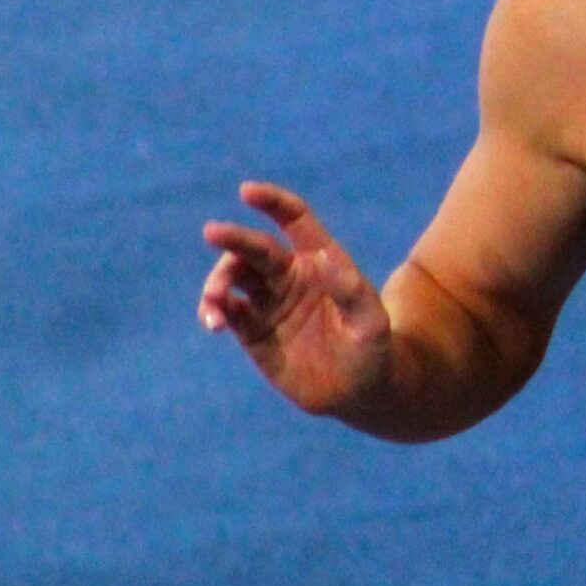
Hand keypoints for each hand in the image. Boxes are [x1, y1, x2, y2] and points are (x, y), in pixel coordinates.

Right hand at [200, 181, 392, 416]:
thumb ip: (350, 290)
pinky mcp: (253, 332)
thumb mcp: (370, 322)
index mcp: (321, 262)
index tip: (247, 191)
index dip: (273, 202)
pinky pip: (226, 312)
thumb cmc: (373, 351)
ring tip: (214, 304)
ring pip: (233, 277)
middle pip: (256, 248)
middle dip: (234, 237)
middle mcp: (290, 276)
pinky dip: (214, 311)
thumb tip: (320, 257)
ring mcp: (269, 302)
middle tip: (212, 232)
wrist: (358, 393)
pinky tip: (214, 321)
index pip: (294, 220)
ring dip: (218, 282)